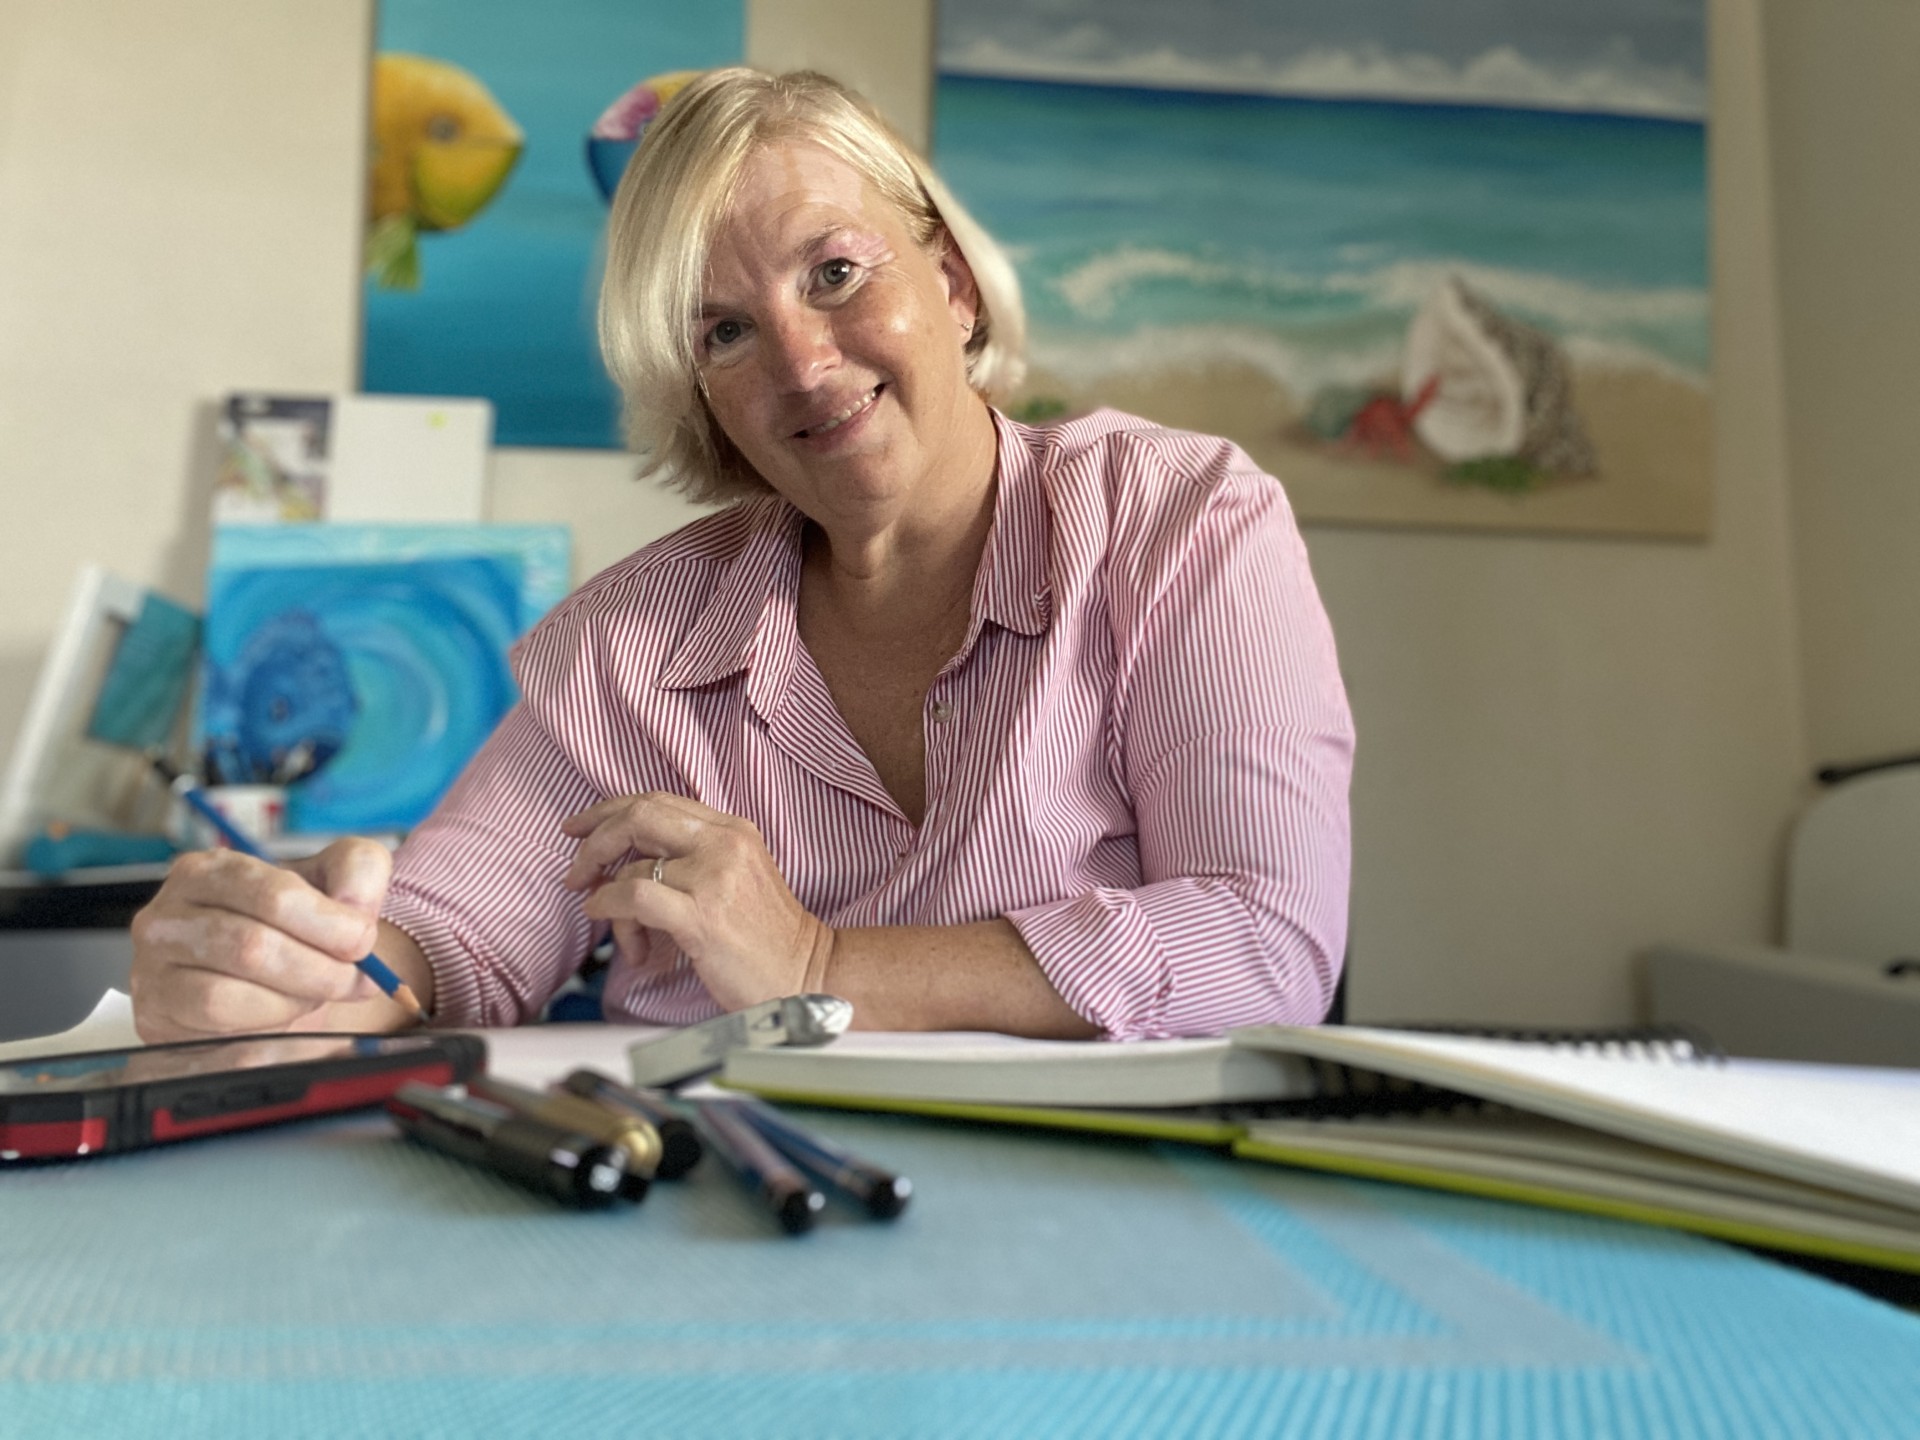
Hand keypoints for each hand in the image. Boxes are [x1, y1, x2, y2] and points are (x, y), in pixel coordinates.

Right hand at [129, 839, 392, 1041]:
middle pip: (251, 948)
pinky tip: (284, 1019)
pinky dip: (261, 1030)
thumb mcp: (336, 877)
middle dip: (318, 971)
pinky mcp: (156, 1017)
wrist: (276, 970)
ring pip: (224, 996)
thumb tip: (355, 909)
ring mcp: (152, 969)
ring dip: (289, 1003)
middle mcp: (168, 916)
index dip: (329, 925)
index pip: (274, 896)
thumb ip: (358, 870)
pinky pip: (210, 1034)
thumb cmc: (297, 922)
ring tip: (314, 995)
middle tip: (353, 981)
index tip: (362, 943)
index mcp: (211, 870)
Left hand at [560, 793, 832, 1011]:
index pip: (657, 801)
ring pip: (631, 867)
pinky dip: (608, 909)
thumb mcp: (738, 877)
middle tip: (575, 869)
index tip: (581, 828)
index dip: (609, 811)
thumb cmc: (768, 938)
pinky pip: (634, 898)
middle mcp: (724, 844)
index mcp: (732, 829)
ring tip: (617, 928)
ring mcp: (714, 878)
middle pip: (638, 815)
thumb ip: (693, 857)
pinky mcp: (702, 917)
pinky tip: (612, 926)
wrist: (808, 976)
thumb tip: (626, 859)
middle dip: (593, 839)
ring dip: (607, 898)